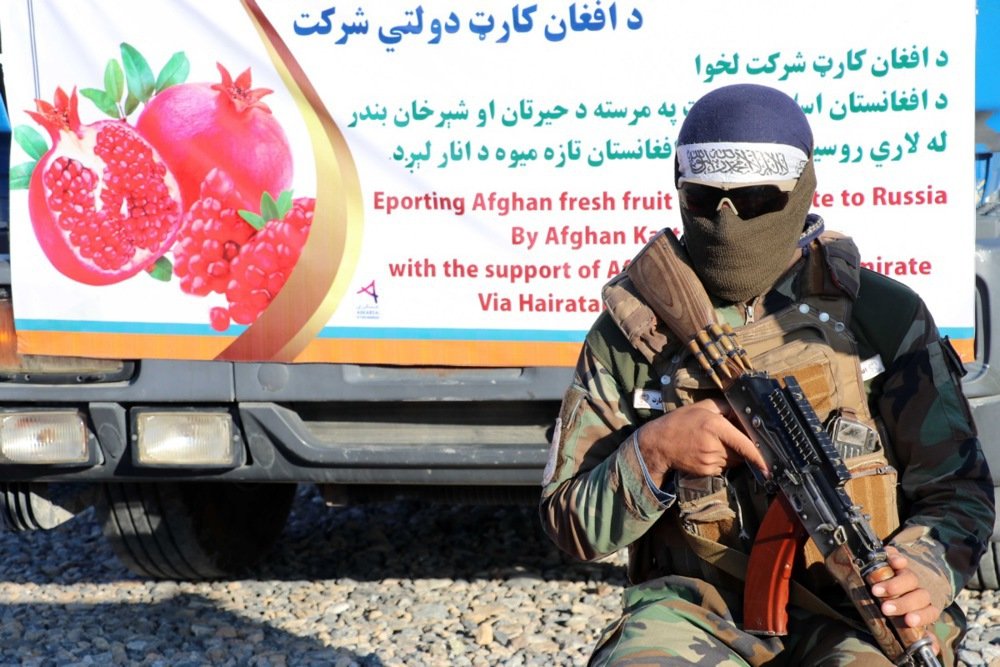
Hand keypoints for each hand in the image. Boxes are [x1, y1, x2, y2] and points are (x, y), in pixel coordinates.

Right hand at [635, 398, 768, 484]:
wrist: (658, 444)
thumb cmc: (679, 422)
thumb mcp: (701, 406)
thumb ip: (725, 406)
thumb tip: (744, 412)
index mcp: (714, 427)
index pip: (743, 444)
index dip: (759, 456)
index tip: (769, 465)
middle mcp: (714, 446)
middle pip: (741, 452)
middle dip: (741, 445)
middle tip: (728, 436)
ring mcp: (710, 461)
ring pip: (734, 460)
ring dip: (732, 453)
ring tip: (714, 442)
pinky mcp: (707, 471)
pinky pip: (724, 466)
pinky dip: (722, 459)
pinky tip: (708, 450)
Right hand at [870, 546, 941, 651]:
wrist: (911, 578)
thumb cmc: (909, 606)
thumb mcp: (915, 620)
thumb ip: (921, 634)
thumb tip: (932, 649)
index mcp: (927, 606)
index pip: (930, 612)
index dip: (921, 616)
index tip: (908, 620)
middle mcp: (920, 589)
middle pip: (918, 595)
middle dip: (902, 602)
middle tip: (885, 607)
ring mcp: (910, 574)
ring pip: (909, 578)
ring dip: (894, 584)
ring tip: (876, 590)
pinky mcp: (899, 560)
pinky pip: (900, 557)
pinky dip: (896, 558)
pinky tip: (891, 561)